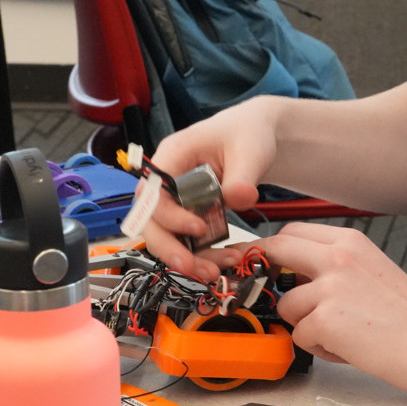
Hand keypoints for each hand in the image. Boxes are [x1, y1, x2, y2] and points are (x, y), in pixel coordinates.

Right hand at [140, 98, 278, 276]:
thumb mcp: (250, 150)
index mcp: (173, 154)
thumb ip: (243, 176)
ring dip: (186, 257)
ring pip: (166, 235)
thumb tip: (239, 199)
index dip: (168, 215)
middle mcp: (167, 179)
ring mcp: (176, 198)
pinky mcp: (188, 213)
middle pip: (150, 219)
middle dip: (169, 248)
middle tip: (194, 268)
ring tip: (214, 272)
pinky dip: (201, 254)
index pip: (153, 190)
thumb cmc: (246, 133)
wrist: (256, 135)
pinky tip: (225, 261)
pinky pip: (185, 239)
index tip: (199, 229)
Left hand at [258, 222, 406, 392]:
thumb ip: (334, 264)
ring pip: (287, 304)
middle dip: (267, 273)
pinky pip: (300, 336)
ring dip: (304, 324)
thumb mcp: (370, 269)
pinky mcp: (324, 319)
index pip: (292, 231)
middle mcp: (337, 257)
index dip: (274, 249)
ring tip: (338, 333)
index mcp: (349, 242)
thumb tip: (296, 274)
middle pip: (277, 250)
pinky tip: (347, 347)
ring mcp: (329, 287)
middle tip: (278, 294)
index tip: (264, 262)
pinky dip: (319, 348)